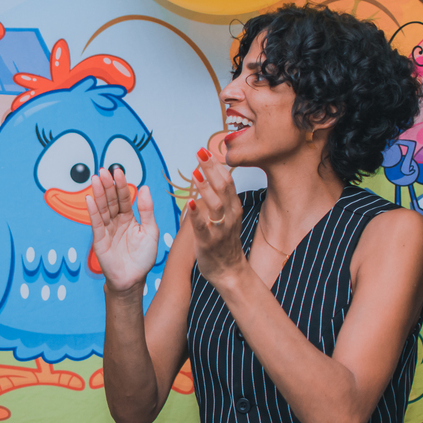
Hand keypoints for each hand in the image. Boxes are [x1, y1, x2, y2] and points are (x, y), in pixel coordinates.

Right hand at [86, 166, 157, 295]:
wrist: (133, 279)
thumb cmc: (143, 258)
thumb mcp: (151, 231)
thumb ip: (147, 210)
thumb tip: (144, 188)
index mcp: (129, 218)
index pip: (124, 198)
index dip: (121, 185)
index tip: (118, 171)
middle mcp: (116, 221)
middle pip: (111, 200)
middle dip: (107, 185)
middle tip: (103, 171)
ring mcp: (107, 229)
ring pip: (102, 208)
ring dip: (98, 193)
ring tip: (95, 179)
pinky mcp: (99, 239)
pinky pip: (96, 223)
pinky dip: (92, 211)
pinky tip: (89, 199)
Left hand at [189, 148, 245, 288]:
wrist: (230, 272)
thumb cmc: (225, 243)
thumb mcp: (227, 217)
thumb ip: (221, 199)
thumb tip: (211, 177)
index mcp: (233, 208)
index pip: (227, 181)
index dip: (216, 165)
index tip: (205, 150)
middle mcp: (229, 216)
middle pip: (223, 187)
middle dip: (211, 169)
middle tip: (200, 153)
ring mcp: (220, 229)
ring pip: (215, 204)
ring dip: (205, 187)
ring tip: (195, 172)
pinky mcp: (209, 242)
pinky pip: (202, 226)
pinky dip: (196, 214)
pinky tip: (189, 202)